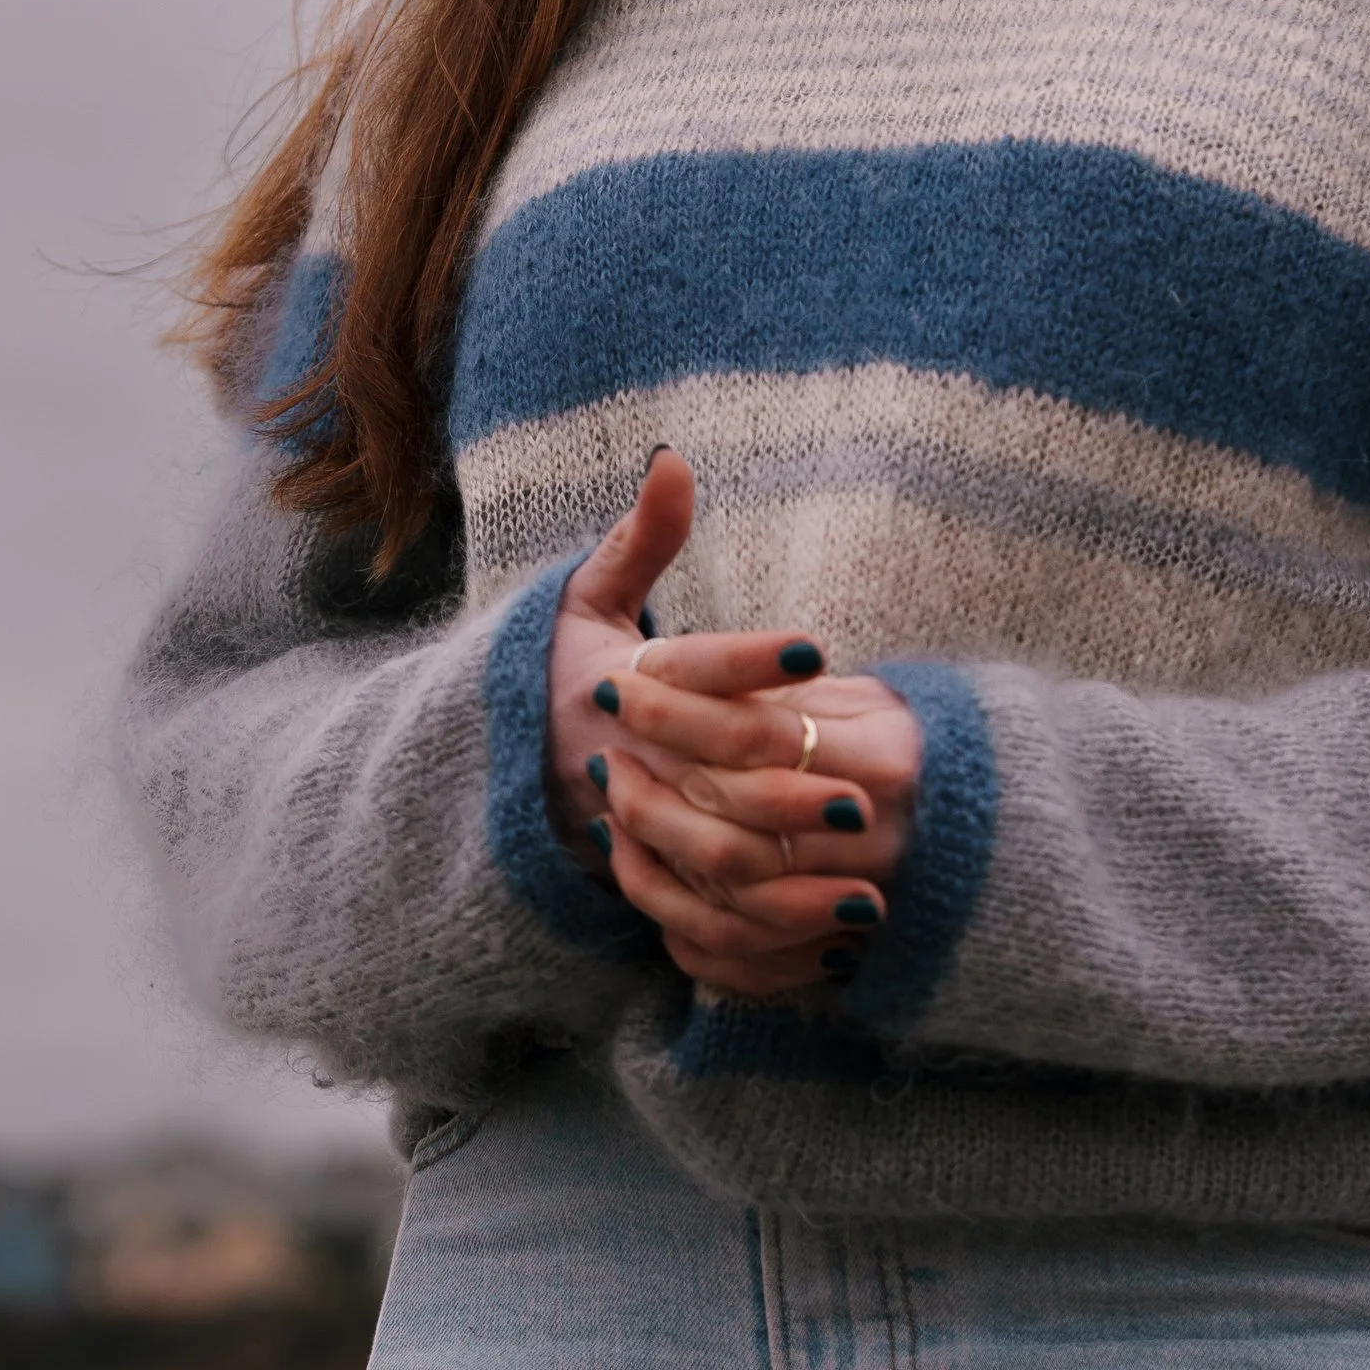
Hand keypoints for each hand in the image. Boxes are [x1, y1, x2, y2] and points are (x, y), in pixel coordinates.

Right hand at [545, 452, 921, 999]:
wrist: (501, 770)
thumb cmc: (564, 672)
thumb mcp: (588, 601)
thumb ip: (641, 539)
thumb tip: (674, 457)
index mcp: (617, 685)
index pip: (689, 671)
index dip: (752, 661)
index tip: (818, 650)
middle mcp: (625, 759)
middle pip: (712, 771)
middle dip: (791, 776)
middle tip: (868, 780)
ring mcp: (633, 824)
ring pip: (715, 848)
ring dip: (793, 848)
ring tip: (863, 833)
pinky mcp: (645, 872)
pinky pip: (710, 904)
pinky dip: (775, 912)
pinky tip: (837, 907)